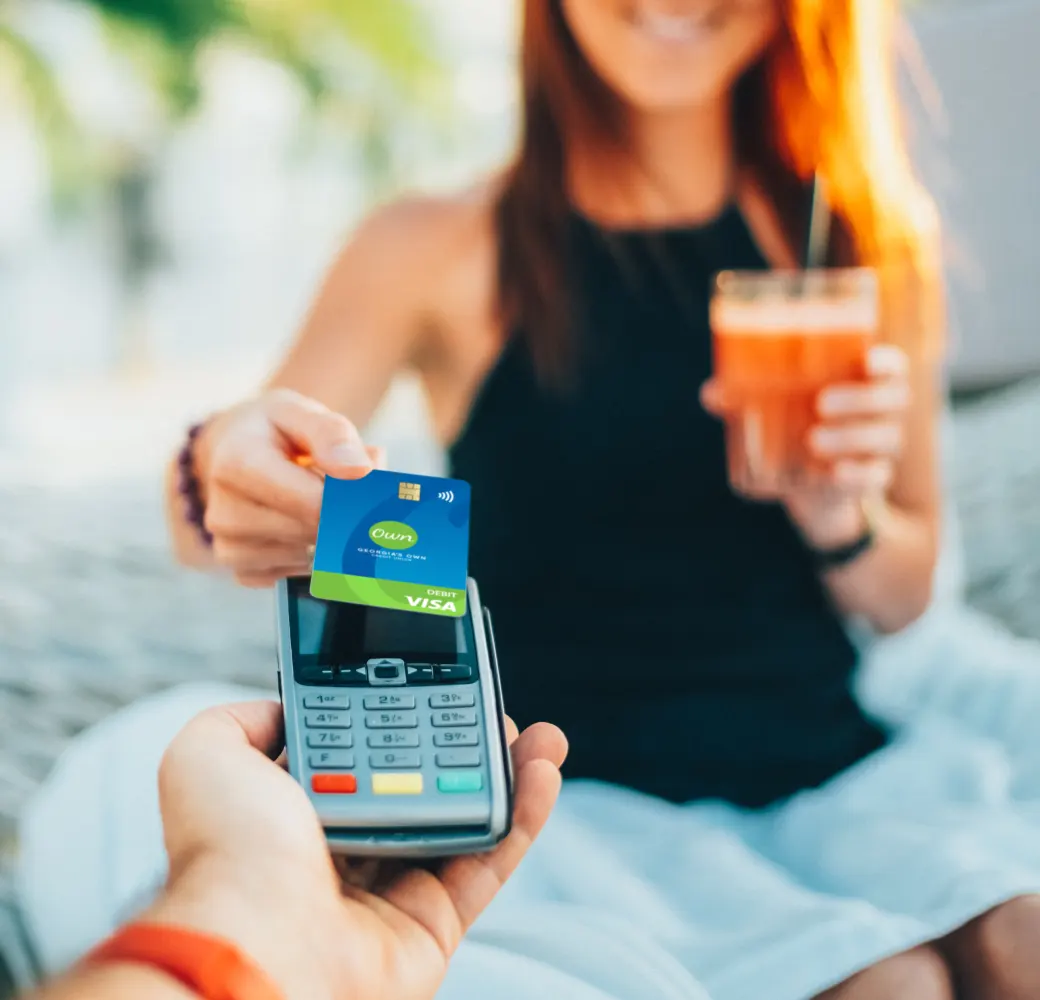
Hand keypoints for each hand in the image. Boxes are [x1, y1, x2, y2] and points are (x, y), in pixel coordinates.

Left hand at [148, 702, 566, 999]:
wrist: (259, 944)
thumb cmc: (226, 853)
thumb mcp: (206, 754)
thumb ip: (241, 721)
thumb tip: (286, 709)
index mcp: (295, 810)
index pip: (362, 752)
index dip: (401, 714)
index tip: (434, 681)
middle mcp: (346, 847)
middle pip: (421, 781)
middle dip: (463, 741)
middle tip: (493, 705)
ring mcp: (392, 886)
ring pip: (462, 817)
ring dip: (505, 772)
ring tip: (535, 734)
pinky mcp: (434, 923)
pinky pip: (488, 861)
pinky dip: (522, 817)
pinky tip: (541, 772)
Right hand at [193, 389, 384, 586]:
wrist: (232, 452)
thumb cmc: (274, 432)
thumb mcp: (300, 412)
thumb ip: (332, 435)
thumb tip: (361, 471)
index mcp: (236, 464)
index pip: (313, 503)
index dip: (351, 499)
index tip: (372, 488)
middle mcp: (223, 511)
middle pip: (313, 532)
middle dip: (344, 515)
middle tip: (350, 491)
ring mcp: (229, 547)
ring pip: (308, 558)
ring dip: (329, 536)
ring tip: (320, 503)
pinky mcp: (242, 571)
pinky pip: (297, 574)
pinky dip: (313, 555)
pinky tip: (306, 528)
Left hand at [702, 345, 909, 547]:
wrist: (810, 489)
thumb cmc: (796, 429)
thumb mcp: (774, 412)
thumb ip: (748, 398)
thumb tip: (712, 393)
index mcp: (865, 385)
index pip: (893, 367)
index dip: (887, 362)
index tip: (866, 361)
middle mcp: (882, 414)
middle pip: (893, 399)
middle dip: (860, 399)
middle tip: (820, 403)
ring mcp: (881, 449)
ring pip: (886, 438)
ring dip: (850, 437)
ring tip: (812, 440)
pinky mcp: (871, 481)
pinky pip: (876, 478)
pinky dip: (858, 475)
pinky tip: (834, 474)